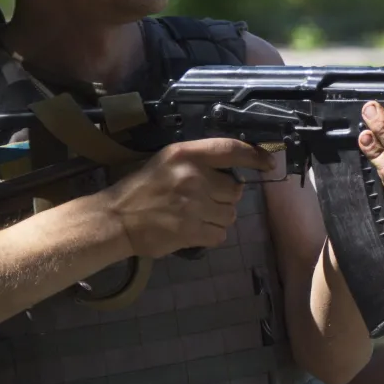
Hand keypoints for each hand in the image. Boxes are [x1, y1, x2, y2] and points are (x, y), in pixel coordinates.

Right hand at [100, 138, 276, 257]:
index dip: (255, 155)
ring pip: (230, 214)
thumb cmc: (142, 187)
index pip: (230, 149)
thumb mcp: (168, 161)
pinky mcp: (191, 231)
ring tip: (197, 216)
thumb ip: (199, 162)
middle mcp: (193, 177)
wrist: (116, 219)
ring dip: (218, 218)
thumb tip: (236, 173)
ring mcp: (193, 206)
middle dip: (225, 197)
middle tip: (204, 200)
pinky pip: (220, 235)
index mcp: (185, 154)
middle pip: (235, 190)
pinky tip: (194, 230)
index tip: (268, 163)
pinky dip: (211, 235)